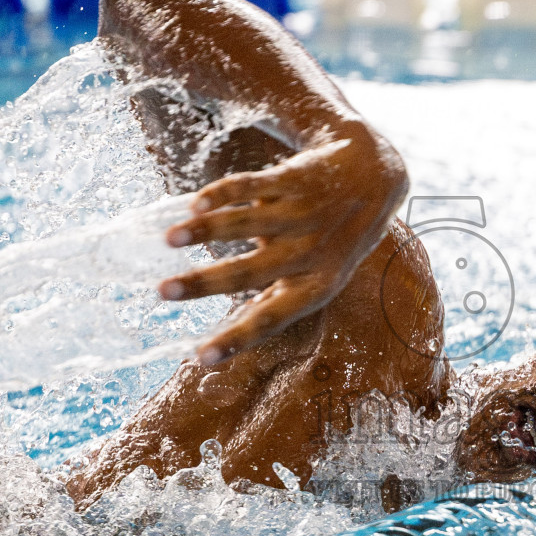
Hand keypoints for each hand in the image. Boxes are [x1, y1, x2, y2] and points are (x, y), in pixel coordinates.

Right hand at [158, 120, 407, 363]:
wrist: (374, 178)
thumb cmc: (334, 241)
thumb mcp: (319, 276)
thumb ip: (277, 298)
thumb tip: (229, 336)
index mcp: (315, 286)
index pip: (270, 320)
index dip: (235, 339)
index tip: (200, 358)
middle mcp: (310, 253)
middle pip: (249, 273)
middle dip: (203, 284)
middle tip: (161, 293)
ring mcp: (303, 215)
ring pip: (246, 225)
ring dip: (204, 232)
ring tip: (168, 240)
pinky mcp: (294, 180)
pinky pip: (251, 186)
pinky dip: (221, 195)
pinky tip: (195, 205)